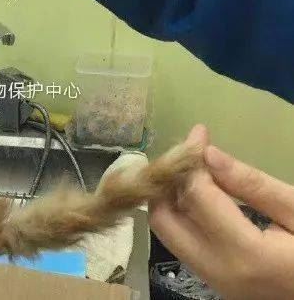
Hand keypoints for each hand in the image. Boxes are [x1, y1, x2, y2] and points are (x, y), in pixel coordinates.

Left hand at [149, 125, 293, 299]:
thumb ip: (253, 184)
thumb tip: (209, 154)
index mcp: (245, 255)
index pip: (196, 196)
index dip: (193, 160)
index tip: (199, 134)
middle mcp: (217, 271)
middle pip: (163, 219)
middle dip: (169, 181)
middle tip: (190, 153)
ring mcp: (211, 281)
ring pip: (167, 232)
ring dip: (171, 198)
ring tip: (195, 169)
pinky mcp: (211, 281)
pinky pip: (182, 243)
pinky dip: (182, 215)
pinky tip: (201, 194)